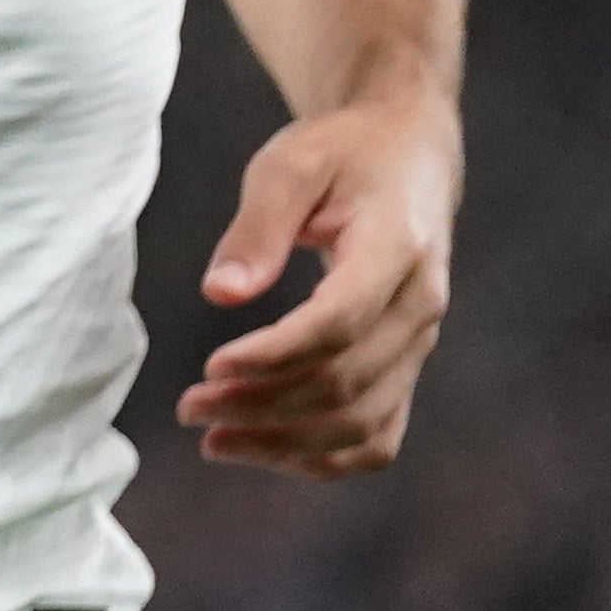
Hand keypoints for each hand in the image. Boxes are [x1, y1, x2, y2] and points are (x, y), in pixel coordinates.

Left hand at [178, 90, 455, 475]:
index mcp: (397, 249)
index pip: (339, 322)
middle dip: (264, 405)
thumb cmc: (342, 154)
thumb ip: (257, 226)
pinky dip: (327, 456)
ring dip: (288, 442)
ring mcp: (420, 341)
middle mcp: (420, 306)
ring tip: (212, 439)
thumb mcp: (291, 164)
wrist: (408, 154)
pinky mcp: (408, 362)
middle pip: (347, 382)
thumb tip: (219, 294)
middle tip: (189, 408)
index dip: (275, 354)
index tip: (211, 367)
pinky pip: (380, 432)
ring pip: (365, 421)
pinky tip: (266, 451)